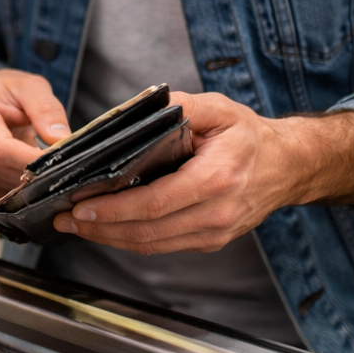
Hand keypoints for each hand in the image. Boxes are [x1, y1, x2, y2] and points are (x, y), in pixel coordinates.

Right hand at [0, 69, 71, 194]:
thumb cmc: (5, 91)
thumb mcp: (30, 87)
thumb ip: (46, 109)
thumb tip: (61, 139)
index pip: (1, 148)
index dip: (31, 160)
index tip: (61, 162)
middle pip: (4, 169)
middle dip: (38, 170)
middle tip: (67, 163)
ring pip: (6, 185)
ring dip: (33, 181)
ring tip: (52, 165)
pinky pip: (4, 193)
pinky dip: (26, 187)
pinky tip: (37, 174)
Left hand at [53, 92, 353, 252]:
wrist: (288, 166)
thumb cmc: (249, 136)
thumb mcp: (217, 108)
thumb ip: (177, 107)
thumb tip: (135, 111)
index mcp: (216, 178)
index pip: (156, 203)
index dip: (115, 210)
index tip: (81, 207)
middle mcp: (217, 212)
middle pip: (148, 231)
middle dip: (101, 228)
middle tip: (65, 219)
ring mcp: (215, 232)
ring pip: (153, 244)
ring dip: (110, 238)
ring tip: (77, 225)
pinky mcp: (210, 241)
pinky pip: (163, 245)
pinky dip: (131, 239)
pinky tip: (107, 228)